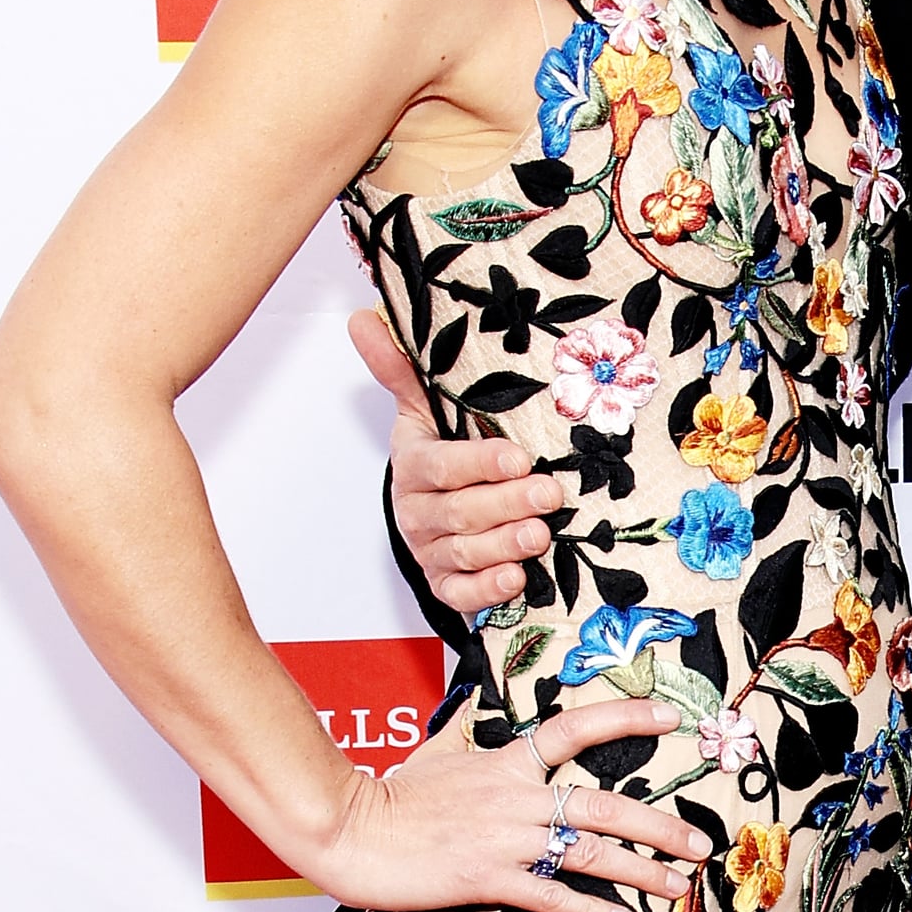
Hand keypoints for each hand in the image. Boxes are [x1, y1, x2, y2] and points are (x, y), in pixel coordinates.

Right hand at [315, 692, 711, 911]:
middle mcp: (518, 798)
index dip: (625, 720)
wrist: (351, 829)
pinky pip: (552, 896)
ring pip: (591, 853)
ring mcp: (507, 840)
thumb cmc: (390, 792)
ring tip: (679, 886)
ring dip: (642, 872)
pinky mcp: (489, 879)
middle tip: (700, 844)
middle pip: (605, 805)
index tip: (669, 722)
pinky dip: (590, 910)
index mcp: (508, 761)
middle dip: (660, 826)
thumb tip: (482, 712)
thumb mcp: (439, 750)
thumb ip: (471, 736)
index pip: (576, 729)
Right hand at [354, 307, 566, 614]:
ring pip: (464, 553)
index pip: (443, 466)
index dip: (480, 465)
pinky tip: (516, 579)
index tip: (520, 458)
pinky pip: (461, 594)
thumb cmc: (439, 451)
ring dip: (504, 545)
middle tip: (549, 494)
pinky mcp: (444, 584)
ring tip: (541, 535)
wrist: (431, 507)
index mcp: (414, 465)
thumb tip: (362, 316)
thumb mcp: (422, 408)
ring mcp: (430, 551)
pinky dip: (487, 590)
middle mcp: (417, 511)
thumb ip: (401, 368)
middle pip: (460, 512)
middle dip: (507, 504)